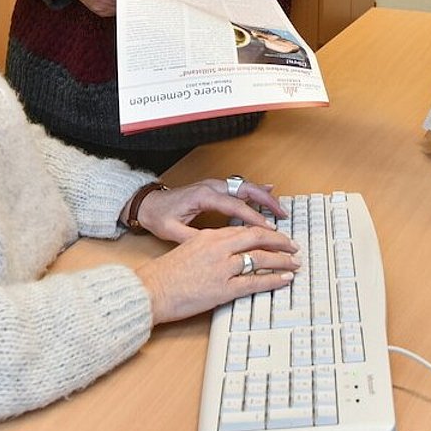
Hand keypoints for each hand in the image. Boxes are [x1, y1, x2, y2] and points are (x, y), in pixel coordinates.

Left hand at [129, 178, 287, 243]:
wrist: (148, 203)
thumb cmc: (159, 216)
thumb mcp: (171, 231)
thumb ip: (194, 238)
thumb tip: (216, 246)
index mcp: (203, 196)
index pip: (235, 206)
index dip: (254, 217)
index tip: (269, 228)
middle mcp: (211, 186)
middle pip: (246, 190)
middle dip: (267, 202)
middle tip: (283, 216)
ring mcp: (215, 184)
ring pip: (246, 186)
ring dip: (265, 196)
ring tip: (280, 209)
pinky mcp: (216, 187)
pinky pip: (241, 185)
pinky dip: (256, 189)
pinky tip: (270, 190)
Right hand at [136, 226, 299, 323]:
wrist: (150, 291)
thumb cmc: (164, 274)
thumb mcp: (189, 248)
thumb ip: (211, 245)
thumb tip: (230, 247)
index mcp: (210, 236)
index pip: (245, 229)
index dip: (265, 231)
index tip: (277, 235)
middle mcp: (219, 248)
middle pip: (258, 239)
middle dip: (280, 241)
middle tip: (294, 246)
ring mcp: (222, 269)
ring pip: (261, 259)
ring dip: (282, 260)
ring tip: (295, 262)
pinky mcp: (223, 289)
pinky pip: (256, 282)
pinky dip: (274, 279)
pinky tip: (285, 278)